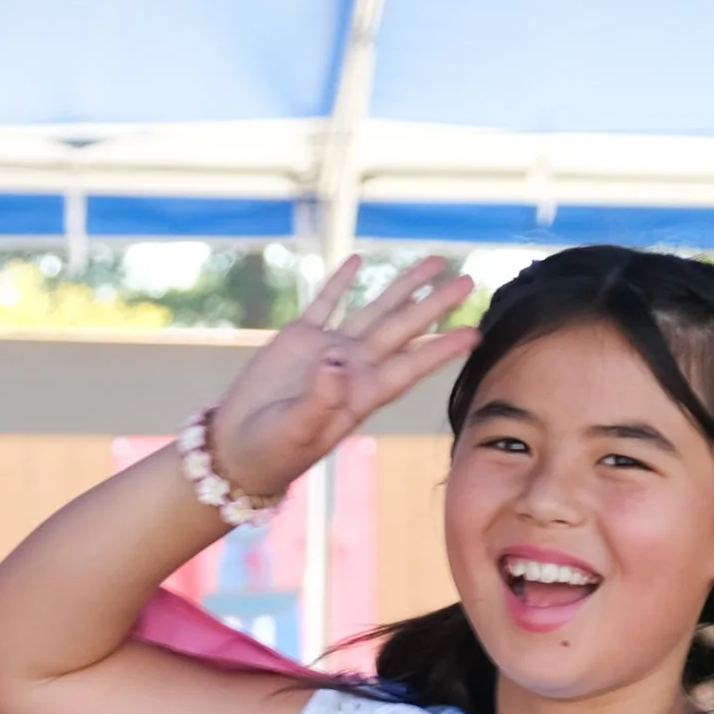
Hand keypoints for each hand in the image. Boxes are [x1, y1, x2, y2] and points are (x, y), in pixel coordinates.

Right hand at [206, 254, 476, 502]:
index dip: (441, 349)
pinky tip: (359, 261)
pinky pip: (325, 302)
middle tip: (467, 280)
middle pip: (403, 329)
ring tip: (434, 263)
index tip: (473, 333)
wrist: (239, 450)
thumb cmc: (273, 452)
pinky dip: (340, 281)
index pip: (410, 367)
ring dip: (403, 287)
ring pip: (375, 309)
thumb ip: (319, 400)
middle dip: (436, 305)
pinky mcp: (298, 338)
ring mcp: (328, 350)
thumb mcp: (297, 431)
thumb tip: (336, 363)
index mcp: (360, 395)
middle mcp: (353, 368)